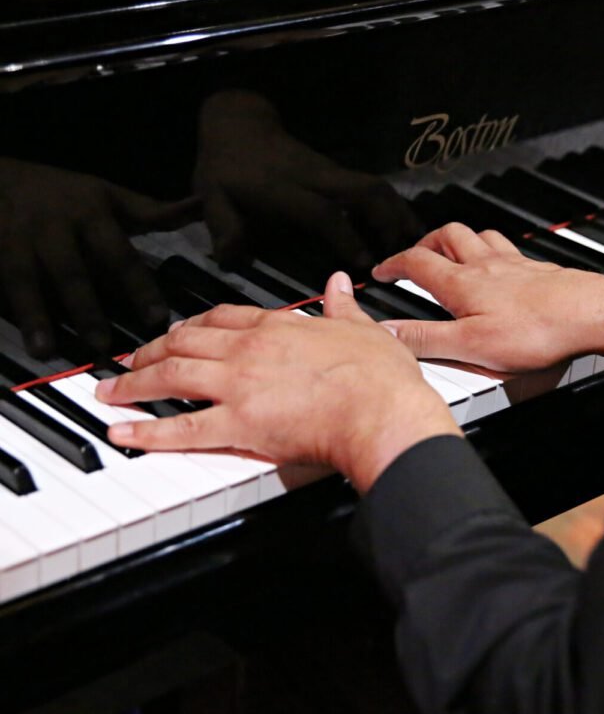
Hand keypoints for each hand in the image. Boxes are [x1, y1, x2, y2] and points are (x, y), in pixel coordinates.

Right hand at [0, 159, 197, 356]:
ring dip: (35, 315)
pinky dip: (6, 310)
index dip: (138, 287)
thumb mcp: (107, 195)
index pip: (120, 255)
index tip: (157, 318)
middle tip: (102, 344)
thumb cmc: (62, 192)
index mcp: (90, 214)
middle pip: (71, 272)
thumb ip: (151, 212)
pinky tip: (14, 338)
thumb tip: (199, 206)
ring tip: (45, 350)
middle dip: (85, 308)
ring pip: (25, 280)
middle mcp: (53, 228)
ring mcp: (14, 240)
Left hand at [97, 273, 460, 491]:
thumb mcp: (364, 329)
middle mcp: (249, 351)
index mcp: (278, 327)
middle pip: (185, 343)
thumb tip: (340, 283)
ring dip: (136, 382)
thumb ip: (344, 306)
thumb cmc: (379, 378)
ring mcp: (239, 386)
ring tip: (112, 390)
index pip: (223, 318)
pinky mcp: (237, 424)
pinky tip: (123, 431)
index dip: (193, 324)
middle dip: (151, 350)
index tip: (179, 330)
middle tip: (131, 359)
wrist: (381, 410)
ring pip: (172, 377)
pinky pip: (181, 426)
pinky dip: (146, 429)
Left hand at [196, 90, 422, 268]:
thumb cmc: (224, 168)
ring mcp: (330, 172)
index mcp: (285, 190)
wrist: (237, 126)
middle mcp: (316, 178)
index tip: (366, 263)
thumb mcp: (211, 196)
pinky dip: (393, 206)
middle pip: (365, 192)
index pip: (324, 213)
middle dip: (390, 222)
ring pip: (375, 187)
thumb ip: (223, 227)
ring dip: (398, 213)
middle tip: (405, 254)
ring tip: (416, 242)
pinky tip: (404, 227)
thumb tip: (229, 260)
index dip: (347, 237)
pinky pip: (373, 187)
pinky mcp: (337, 172)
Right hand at [373, 223, 603, 370]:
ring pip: (480, 235)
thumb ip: (425, 339)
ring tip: (453, 250)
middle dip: (426, 241)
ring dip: (460, 238)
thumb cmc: (534, 332)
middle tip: (416, 254)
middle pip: (448, 235)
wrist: (588, 316)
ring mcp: (515, 264)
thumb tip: (385, 333)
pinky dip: (496, 249)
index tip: (381, 270)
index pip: (416, 263)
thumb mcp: (469, 345)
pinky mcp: (539, 269)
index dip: (393, 264)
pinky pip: (510, 248)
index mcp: (462, 283)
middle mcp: (486, 265)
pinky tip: (502, 264)